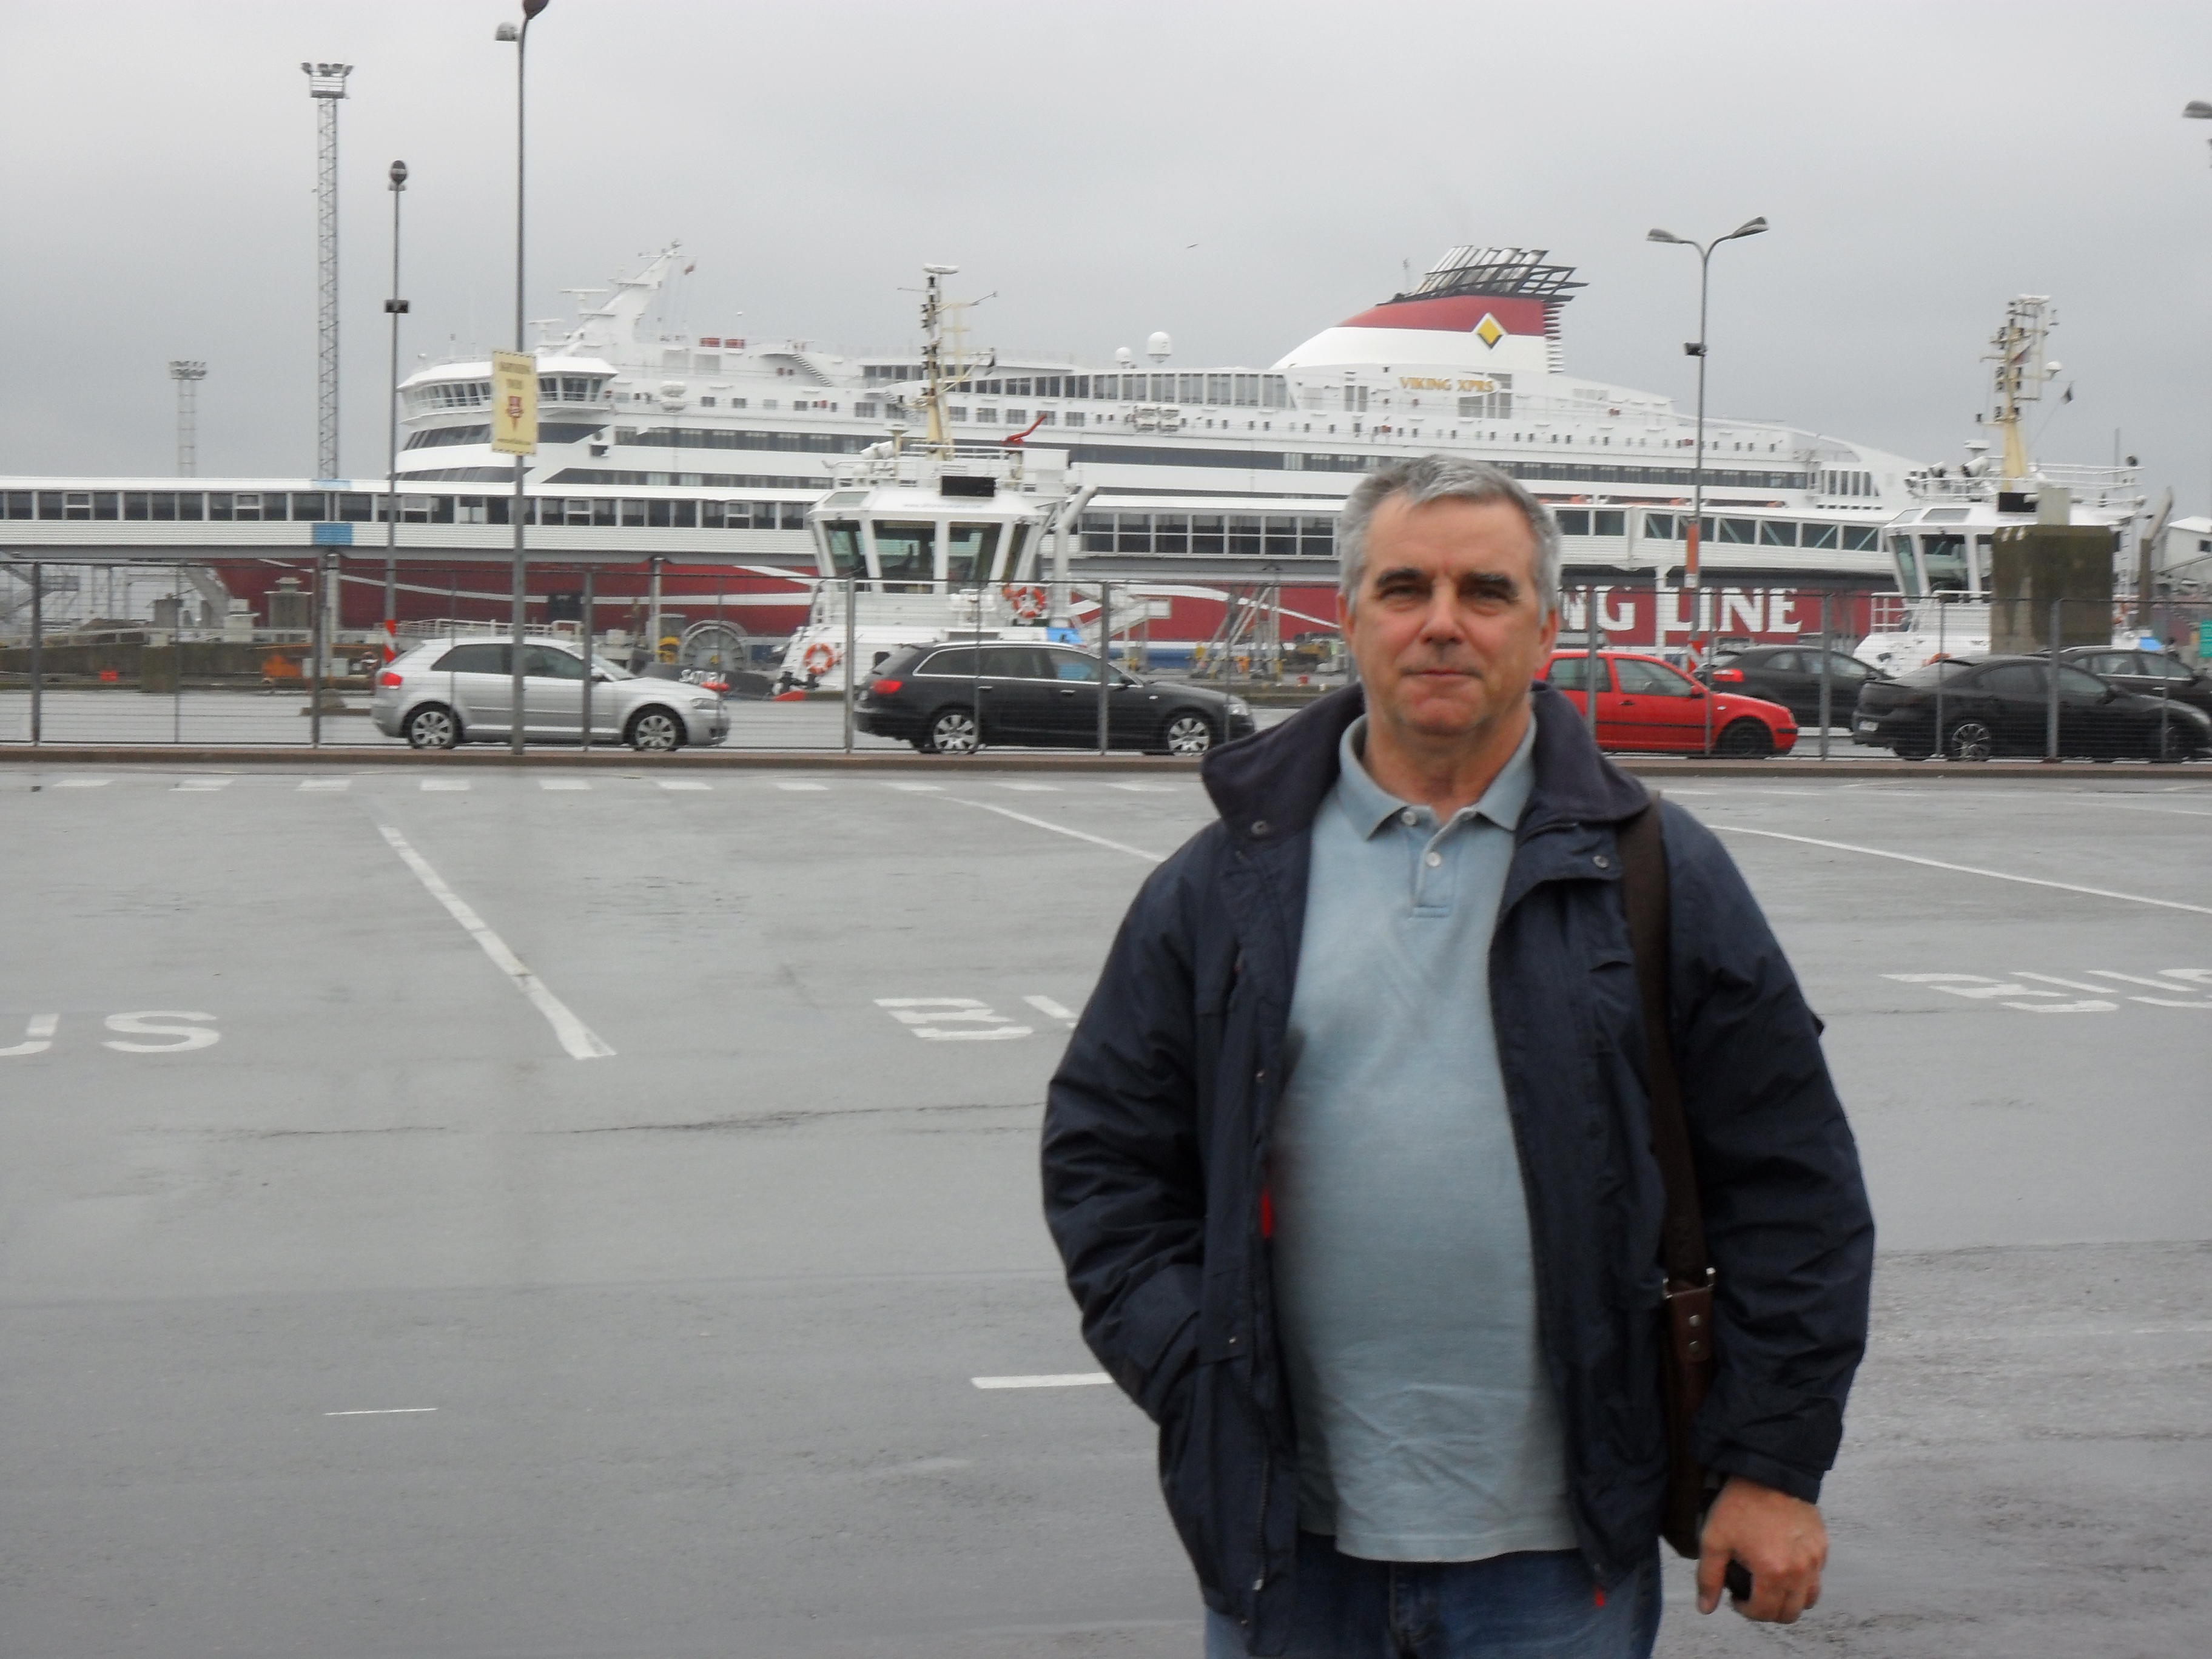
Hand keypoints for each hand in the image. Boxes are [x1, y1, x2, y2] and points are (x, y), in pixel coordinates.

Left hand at [1696, 1474, 1826, 1622]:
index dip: (1746, 1611)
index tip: (1735, 1597)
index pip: (1764, 1613)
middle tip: (1752, 1594)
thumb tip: (1705, 1607)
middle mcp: (1800, 1571)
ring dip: (1790, 1600)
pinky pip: (1817, 1576)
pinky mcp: (1822, 1546)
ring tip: (1769, 1584)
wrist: (1768, 1470)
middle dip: (1768, 1611)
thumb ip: (1709, 1578)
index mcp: (1773, 1572)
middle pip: (1790, 1613)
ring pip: (1808, 1599)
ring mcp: (1815, 1559)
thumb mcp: (1714, 1539)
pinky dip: (1803, 1581)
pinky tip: (1783, 1564)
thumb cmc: (1740, 1503)